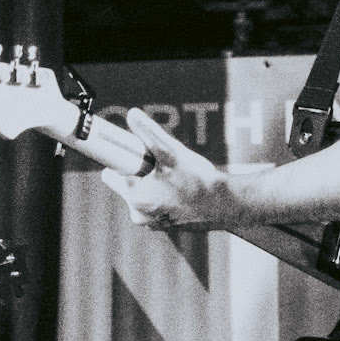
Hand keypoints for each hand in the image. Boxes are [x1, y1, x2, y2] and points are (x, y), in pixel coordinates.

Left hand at [100, 109, 237, 230]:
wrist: (226, 206)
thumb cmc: (199, 181)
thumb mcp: (172, 152)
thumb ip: (149, 132)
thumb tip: (132, 114)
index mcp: (135, 198)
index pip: (113, 174)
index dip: (126, 159)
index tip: (140, 153)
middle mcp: (139, 215)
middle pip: (129, 183)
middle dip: (142, 172)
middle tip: (163, 165)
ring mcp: (153, 223)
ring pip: (145, 193)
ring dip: (155, 183)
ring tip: (175, 179)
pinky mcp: (165, 226)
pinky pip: (157, 204)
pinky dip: (165, 195)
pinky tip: (181, 190)